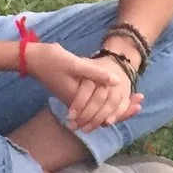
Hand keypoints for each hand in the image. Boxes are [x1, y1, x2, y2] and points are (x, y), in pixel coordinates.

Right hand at [24, 42, 142, 134]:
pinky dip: (105, 100)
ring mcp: (75, 100)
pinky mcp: (73, 94)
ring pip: (99, 109)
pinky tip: (115, 92)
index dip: (123, 110)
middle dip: (123, 110)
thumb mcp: (75, 64)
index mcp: (78, 99)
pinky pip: (93, 102)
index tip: (138, 105)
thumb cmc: (52, 59)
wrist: (32, 59)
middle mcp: (77, 104)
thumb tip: (117, 81)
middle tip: (140, 103)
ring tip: (133, 100)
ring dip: (115, 106)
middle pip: (103, 113)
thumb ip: (96, 73)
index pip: (104, 112)